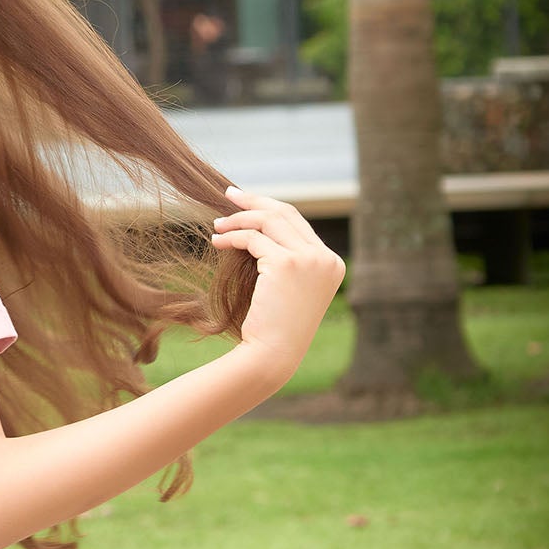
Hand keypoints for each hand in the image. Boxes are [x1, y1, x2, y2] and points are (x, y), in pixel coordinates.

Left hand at [211, 184, 344, 393]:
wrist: (272, 354)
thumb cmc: (274, 325)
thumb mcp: (287, 286)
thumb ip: (285, 256)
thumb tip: (256, 221)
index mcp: (332, 263)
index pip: (299, 223)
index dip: (270, 208)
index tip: (245, 201)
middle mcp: (326, 259)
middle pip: (285, 214)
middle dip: (254, 201)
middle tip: (228, 194)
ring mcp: (309, 260)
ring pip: (268, 221)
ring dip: (238, 219)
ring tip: (216, 225)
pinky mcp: (286, 264)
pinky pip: (253, 238)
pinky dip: (232, 236)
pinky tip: (217, 242)